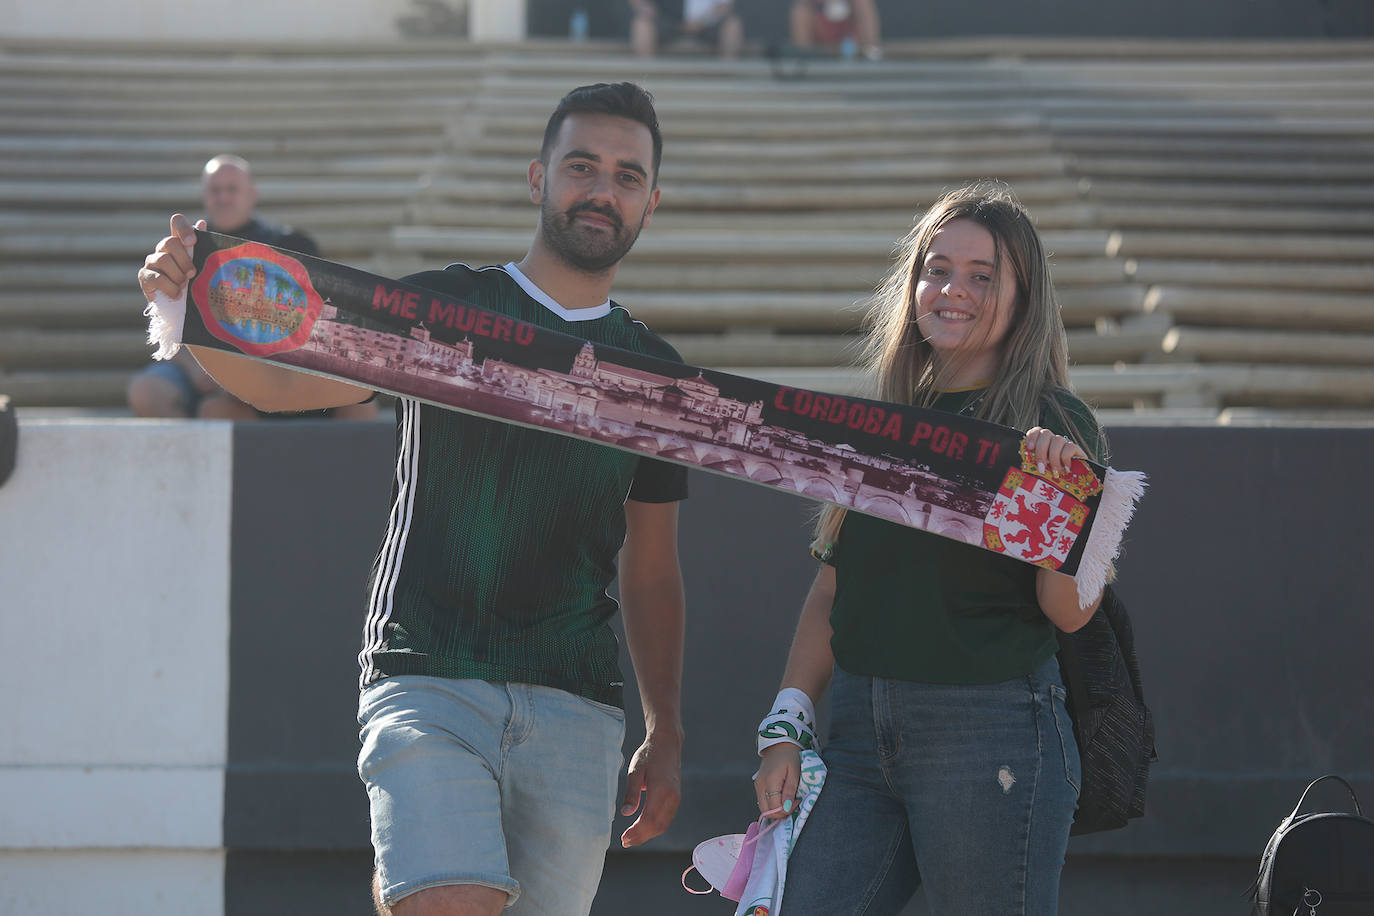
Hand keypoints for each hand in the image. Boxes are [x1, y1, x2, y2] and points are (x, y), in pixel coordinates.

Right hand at [138, 214, 203, 303]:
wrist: (177, 306)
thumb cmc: (191, 283)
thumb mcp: (200, 266)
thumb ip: (201, 247)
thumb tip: (201, 223)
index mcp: (178, 242)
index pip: (177, 222)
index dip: (183, 228)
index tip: (192, 242)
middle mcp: (162, 248)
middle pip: (170, 242)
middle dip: (185, 260)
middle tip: (192, 274)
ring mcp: (151, 261)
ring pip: (163, 259)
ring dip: (178, 275)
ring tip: (184, 286)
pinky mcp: (144, 276)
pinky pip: (157, 278)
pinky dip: (170, 288)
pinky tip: (177, 294)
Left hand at [618, 729, 681, 847]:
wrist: (667, 743)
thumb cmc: (648, 755)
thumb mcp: (635, 771)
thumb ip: (631, 793)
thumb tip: (625, 814)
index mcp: (661, 790)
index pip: (649, 820)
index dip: (636, 833)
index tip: (623, 838)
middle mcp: (672, 797)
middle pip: (657, 826)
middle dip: (641, 837)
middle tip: (625, 841)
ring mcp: (676, 798)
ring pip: (663, 825)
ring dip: (648, 834)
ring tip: (632, 838)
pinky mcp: (676, 797)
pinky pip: (667, 818)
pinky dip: (655, 827)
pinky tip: (643, 827)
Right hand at [754, 743, 801, 818]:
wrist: (779, 745)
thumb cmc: (790, 757)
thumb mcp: (795, 773)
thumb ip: (790, 791)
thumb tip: (786, 808)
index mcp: (770, 781)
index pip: (774, 807)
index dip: (786, 810)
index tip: (796, 802)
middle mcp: (760, 785)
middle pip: (766, 810)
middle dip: (780, 813)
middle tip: (792, 804)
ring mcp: (757, 785)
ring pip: (763, 808)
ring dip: (776, 809)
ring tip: (787, 800)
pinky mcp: (758, 785)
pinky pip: (763, 801)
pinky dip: (772, 804)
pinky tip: (781, 798)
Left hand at [1024, 426, 1086, 475]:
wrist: (1076, 484)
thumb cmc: (1054, 478)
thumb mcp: (1041, 471)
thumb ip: (1033, 465)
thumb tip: (1024, 467)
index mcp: (1043, 444)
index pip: (1037, 431)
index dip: (1032, 436)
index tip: (1030, 448)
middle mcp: (1053, 441)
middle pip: (1046, 434)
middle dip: (1041, 450)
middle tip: (1041, 467)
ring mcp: (1065, 444)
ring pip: (1058, 440)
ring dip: (1054, 457)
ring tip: (1055, 471)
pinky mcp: (1076, 449)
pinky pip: (1070, 447)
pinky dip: (1066, 458)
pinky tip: (1066, 468)